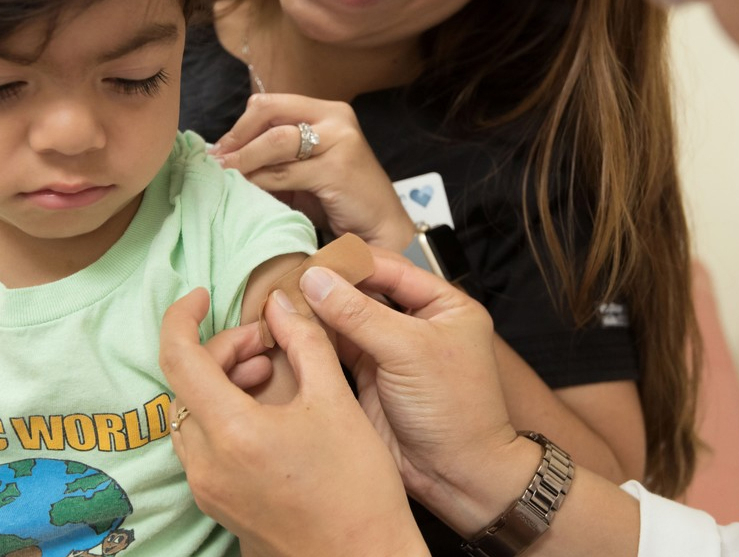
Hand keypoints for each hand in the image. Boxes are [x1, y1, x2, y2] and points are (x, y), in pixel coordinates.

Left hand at [159, 288, 427, 556]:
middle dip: (223, 351)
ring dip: (222, 383)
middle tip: (268, 344)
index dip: (182, 317)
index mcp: (232, 432)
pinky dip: (224, 415)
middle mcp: (206, 464)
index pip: (178, 357)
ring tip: (271, 374)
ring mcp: (207, 489)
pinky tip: (266, 412)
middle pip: (187, 384)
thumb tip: (281, 303)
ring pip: (192, 414)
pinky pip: (203, 444)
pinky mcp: (217, 505)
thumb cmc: (358, 489)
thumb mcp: (336, 401)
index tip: (200, 295)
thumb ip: (304, 342)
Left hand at [207, 93, 415, 250]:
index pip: (271, 104)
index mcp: (327, 111)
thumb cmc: (339, 200)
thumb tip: (225, 156)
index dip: (240, 125)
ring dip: (243, 160)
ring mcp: (340, 140)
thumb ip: (275, 157)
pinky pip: (284, 172)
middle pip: (269, 114)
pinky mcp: (338, 168)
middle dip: (237, 138)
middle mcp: (336, 117)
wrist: (380, 228)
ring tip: (224, 175)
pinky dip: (259, 180)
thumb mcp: (304, 170)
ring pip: (275, 141)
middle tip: (216, 161)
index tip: (220, 149)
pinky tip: (246, 190)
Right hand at [296, 250, 525, 529]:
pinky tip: (288, 329)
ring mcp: (391, 350)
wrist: (457, 476)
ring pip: (346, 319)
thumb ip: (359, 313)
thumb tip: (315, 279)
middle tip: (288, 280)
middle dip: (328, 287)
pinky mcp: (369, 377)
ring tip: (281, 301)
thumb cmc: (456, 412)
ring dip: (317, 312)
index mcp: (444, 305)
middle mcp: (417, 323)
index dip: (350, 263)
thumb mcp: (409, 351)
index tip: (311, 261)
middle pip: (364, 291)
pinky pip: (336, 348)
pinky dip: (314, 339)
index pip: (390, 268)